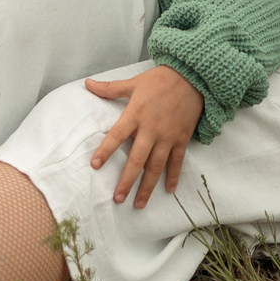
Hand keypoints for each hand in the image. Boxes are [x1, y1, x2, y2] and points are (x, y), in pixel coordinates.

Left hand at [83, 66, 204, 207]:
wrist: (193, 76)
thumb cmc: (160, 79)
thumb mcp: (134, 82)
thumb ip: (110, 88)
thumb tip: (87, 84)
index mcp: (136, 114)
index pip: (117, 136)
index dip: (105, 151)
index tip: (95, 165)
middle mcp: (151, 129)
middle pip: (137, 160)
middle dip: (127, 181)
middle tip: (117, 198)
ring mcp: (168, 136)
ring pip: (156, 167)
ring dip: (147, 186)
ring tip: (139, 204)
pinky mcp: (182, 139)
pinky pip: (177, 162)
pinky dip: (173, 177)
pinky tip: (168, 190)